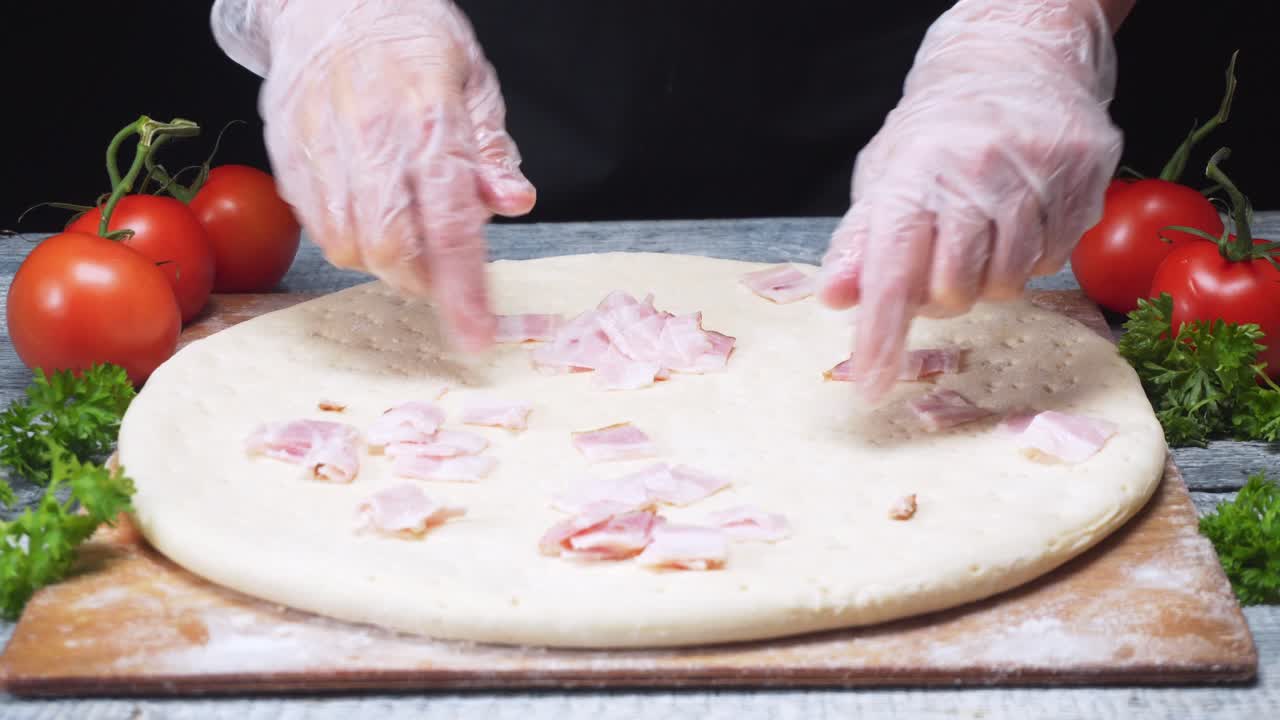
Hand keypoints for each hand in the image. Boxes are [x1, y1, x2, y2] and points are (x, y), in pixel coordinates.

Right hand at [210, 0, 535, 350]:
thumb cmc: (410, 36)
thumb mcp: (474, 80)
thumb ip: (492, 151)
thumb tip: (515, 204)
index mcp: (431, 121)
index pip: (451, 226)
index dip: (464, 291)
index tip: (477, 336)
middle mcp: (373, 138)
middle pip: (393, 249)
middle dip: (422, 279)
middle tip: (439, 270)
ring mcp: (322, 147)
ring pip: (348, 245)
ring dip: (383, 261)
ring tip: (403, 232)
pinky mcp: (287, 153)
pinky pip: (315, 224)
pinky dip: (345, 237)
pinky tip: (365, 211)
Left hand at [817, 0, 1123, 401]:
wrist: (1015, 57)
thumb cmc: (938, 131)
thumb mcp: (883, 176)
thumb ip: (860, 242)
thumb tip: (836, 299)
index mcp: (912, 177)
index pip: (890, 273)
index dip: (881, 336)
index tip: (873, 385)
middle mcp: (973, 175)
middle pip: (955, 291)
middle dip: (942, 297)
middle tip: (941, 265)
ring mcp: (1035, 174)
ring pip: (1010, 282)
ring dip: (990, 279)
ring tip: (982, 237)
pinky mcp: (1084, 176)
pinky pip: (1056, 258)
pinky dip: (1034, 256)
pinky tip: (1022, 220)